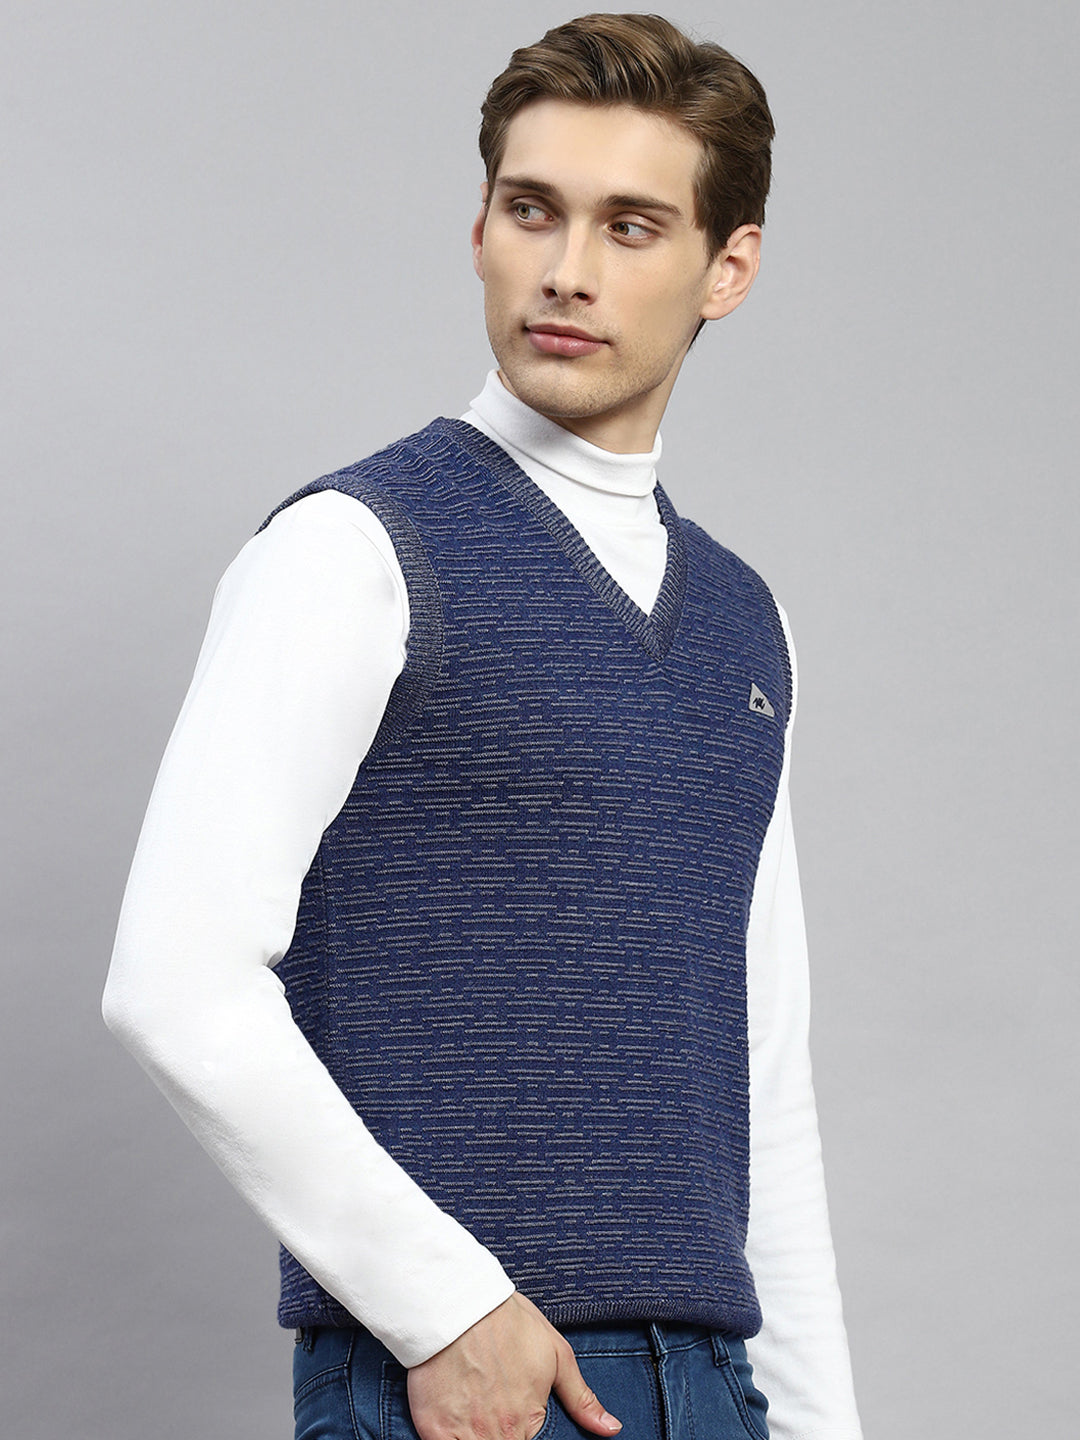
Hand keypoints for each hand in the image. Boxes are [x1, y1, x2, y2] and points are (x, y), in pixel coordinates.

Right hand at [406, 1291, 621, 1439]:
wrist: (458, 1302)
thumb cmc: (507, 1321)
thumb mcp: (555, 1353)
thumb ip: (581, 1398)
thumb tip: (611, 1429)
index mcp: (528, 1422)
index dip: (526, 1437)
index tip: (520, 1423)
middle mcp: (498, 1434)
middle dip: (504, 1436)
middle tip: (498, 1414)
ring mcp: (463, 1435)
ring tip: (481, 1418)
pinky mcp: (433, 1429)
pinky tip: (458, 1428)